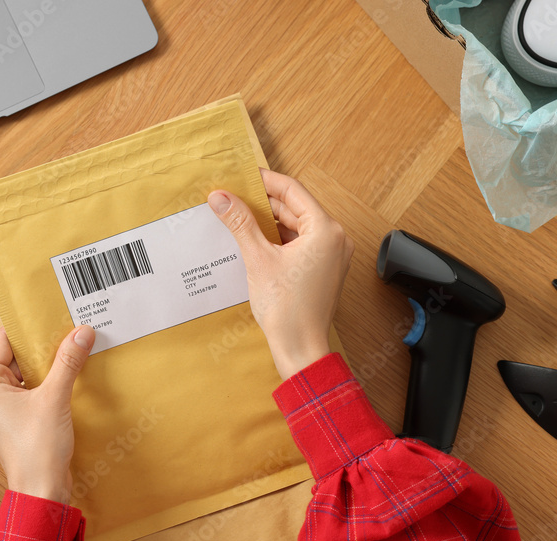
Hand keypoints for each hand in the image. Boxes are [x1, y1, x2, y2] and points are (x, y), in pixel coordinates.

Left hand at [0, 325, 94, 503]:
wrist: (41, 491)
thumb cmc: (36, 450)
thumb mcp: (54, 398)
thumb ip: (68, 362)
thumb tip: (81, 332)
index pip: (4, 340)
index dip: (28, 326)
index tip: (51, 313)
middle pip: (16, 355)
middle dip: (43, 344)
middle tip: (68, 327)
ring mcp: (4, 406)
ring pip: (27, 372)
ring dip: (49, 362)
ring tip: (74, 346)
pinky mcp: (20, 417)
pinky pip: (34, 388)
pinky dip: (51, 380)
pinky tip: (72, 372)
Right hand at [208, 169, 353, 379]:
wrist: (300, 348)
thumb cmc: (287, 309)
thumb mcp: (258, 259)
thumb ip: (240, 223)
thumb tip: (220, 197)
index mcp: (326, 230)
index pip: (293, 190)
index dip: (265, 181)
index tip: (241, 176)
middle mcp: (335, 239)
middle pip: (295, 207)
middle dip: (263, 202)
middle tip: (234, 197)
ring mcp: (332, 255)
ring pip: (297, 226)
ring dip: (269, 221)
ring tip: (239, 218)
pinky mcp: (323, 269)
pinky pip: (300, 243)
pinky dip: (278, 239)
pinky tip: (255, 241)